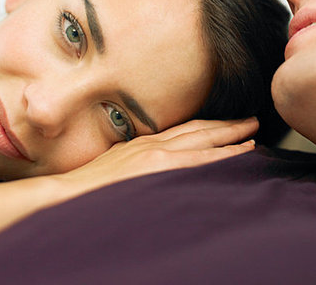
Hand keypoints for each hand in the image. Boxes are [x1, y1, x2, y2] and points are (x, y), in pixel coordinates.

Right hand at [55, 117, 257, 199]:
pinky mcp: (157, 167)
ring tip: (252, 133)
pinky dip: (222, 154)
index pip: (182, 130)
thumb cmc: (84, 188)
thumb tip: (147, 170)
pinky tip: (240, 153)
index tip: (227, 125)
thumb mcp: (112, 169)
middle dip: (226, 126)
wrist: (63, 193)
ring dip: (230, 136)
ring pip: (202, 140)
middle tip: (250, 121)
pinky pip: (198, 159)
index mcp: (141, 144)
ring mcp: (155, 154)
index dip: (207, 127)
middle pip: (197, 129)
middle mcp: (151, 143)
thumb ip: (133, 165)